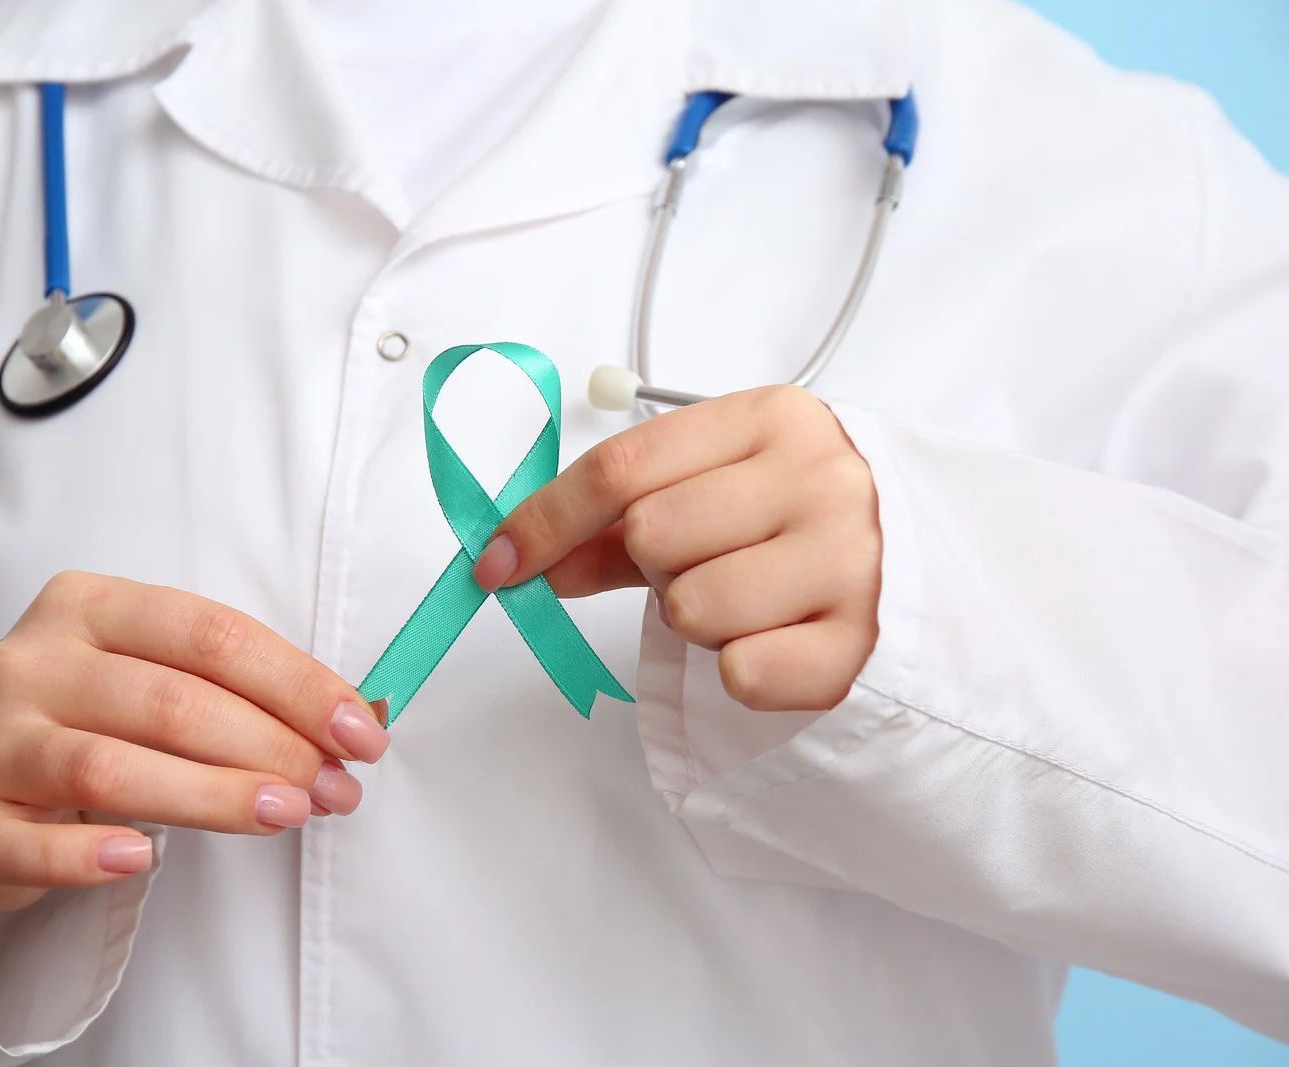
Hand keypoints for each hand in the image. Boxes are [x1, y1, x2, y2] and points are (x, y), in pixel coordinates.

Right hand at [0, 572, 387, 914]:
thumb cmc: (93, 721)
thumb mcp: (152, 677)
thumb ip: (234, 690)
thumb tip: (349, 726)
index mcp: (88, 606)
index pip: (211, 635)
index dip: (297, 685)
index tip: (361, 733)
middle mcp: (31, 662)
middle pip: (170, 701)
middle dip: (270, 747)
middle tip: (334, 789)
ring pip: (109, 767)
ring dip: (210, 796)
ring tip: (284, 815)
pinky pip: (23, 845)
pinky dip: (82, 856)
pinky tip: (139, 859)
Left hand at [474, 386, 880, 711]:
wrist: (943, 568)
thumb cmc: (809, 520)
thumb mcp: (728, 486)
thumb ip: (623, 519)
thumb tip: (521, 558)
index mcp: (775, 420)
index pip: (624, 466)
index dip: (544, 518)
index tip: (496, 562)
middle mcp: (819, 480)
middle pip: (652, 537)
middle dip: (656, 565)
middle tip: (709, 562)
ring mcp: (851, 562)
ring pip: (690, 609)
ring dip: (701, 620)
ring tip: (756, 600)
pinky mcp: (862, 646)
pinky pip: (741, 672)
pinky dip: (745, 669)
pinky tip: (787, 638)